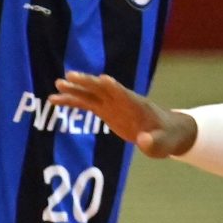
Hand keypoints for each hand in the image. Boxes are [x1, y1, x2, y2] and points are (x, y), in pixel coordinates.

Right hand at [54, 70, 196, 158]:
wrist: (166, 132)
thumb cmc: (167, 138)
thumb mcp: (164, 144)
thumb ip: (154, 144)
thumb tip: (143, 141)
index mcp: (137, 105)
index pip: (124, 94)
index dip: (114, 87)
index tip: (103, 79)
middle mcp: (122, 100)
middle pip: (102, 89)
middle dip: (87, 83)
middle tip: (70, 77)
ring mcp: (112, 104)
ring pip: (90, 93)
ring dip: (74, 89)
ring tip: (56, 86)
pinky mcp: (105, 111)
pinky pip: (85, 103)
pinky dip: (72, 101)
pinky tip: (55, 100)